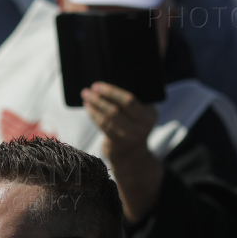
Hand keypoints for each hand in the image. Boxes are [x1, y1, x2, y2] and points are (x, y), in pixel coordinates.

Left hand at [83, 82, 163, 222]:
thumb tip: (108, 83)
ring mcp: (131, 136)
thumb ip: (132, 101)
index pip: (130, 100)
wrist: (132, 154)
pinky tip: (88, 107)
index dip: (112, 92)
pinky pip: (104, 126)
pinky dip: (94, 115)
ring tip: (86, 96)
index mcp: (150, 113)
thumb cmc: (133, 125)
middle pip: (118, 108)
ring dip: (95, 105)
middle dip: (102, 97)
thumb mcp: (140, 113)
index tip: (99, 85)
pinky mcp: (119, 143)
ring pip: (109, 117)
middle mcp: (143, 125)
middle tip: (90, 90)